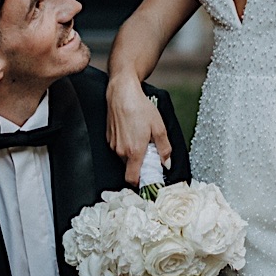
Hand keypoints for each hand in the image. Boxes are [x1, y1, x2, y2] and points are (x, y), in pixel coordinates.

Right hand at [106, 71, 171, 186]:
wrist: (122, 93)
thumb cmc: (140, 107)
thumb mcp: (159, 127)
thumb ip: (164, 149)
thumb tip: (167, 163)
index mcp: (134, 151)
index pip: (132, 179)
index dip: (140, 182)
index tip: (148, 178)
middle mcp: (121, 151)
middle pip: (130, 168)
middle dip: (140, 163)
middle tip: (149, 151)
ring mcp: (113, 145)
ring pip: (124, 157)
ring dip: (133, 153)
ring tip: (140, 137)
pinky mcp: (108, 137)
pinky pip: (118, 148)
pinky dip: (126, 145)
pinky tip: (132, 131)